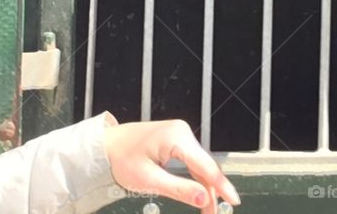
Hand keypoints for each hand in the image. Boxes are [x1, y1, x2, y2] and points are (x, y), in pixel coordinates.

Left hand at [103, 116, 240, 213]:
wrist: (104, 146)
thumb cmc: (120, 159)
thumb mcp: (148, 180)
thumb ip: (178, 189)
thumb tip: (203, 199)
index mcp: (176, 137)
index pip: (205, 165)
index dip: (221, 185)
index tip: (233, 201)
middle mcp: (182, 131)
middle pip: (205, 166)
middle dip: (212, 191)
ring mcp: (180, 135)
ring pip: (200, 165)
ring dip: (204, 187)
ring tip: (208, 210)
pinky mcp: (176, 141)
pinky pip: (192, 162)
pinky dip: (196, 179)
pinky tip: (199, 194)